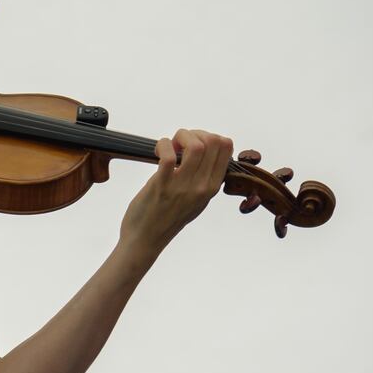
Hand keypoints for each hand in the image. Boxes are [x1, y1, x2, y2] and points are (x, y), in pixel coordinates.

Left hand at [118, 128, 233, 257]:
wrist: (146, 239)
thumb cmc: (166, 218)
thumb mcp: (196, 201)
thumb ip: (204, 180)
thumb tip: (205, 153)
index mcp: (212, 187)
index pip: (226, 148)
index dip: (209, 136)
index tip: (192, 143)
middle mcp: (202, 186)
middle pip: (214, 142)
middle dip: (194, 133)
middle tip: (179, 143)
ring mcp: (183, 186)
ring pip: (196, 146)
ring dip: (181, 136)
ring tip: (170, 145)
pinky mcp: (162, 185)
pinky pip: (169, 156)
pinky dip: (164, 144)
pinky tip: (158, 150)